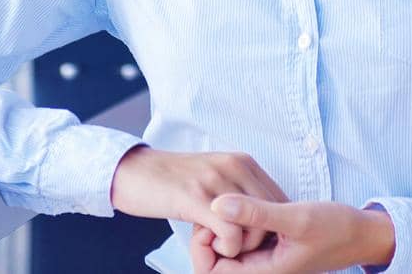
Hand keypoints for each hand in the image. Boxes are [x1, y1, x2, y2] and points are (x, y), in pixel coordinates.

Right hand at [110, 146, 289, 257]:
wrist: (132, 171)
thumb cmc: (172, 180)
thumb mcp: (213, 176)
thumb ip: (238, 189)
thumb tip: (261, 216)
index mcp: (242, 162)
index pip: (279, 199)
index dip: (271, 227)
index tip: (252, 241)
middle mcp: (234, 166)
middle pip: (273, 214)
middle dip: (260, 240)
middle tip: (235, 247)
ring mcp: (215, 181)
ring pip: (255, 226)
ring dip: (242, 246)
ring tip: (218, 244)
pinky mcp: (195, 198)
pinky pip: (231, 233)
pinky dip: (226, 249)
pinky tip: (208, 245)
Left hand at [187, 196, 394, 273]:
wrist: (363, 233)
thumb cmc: (335, 229)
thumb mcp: (295, 218)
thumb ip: (256, 212)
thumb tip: (217, 203)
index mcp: (263, 271)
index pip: (210, 271)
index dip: (203, 246)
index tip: (213, 218)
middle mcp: (260, 267)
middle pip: (214, 258)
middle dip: (210, 232)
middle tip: (219, 205)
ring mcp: (264, 256)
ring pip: (227, 245)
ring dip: (224, 223)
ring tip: (233, 200)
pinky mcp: (269, 243)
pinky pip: (243, 236)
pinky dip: (240, 219)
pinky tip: (248, 200)